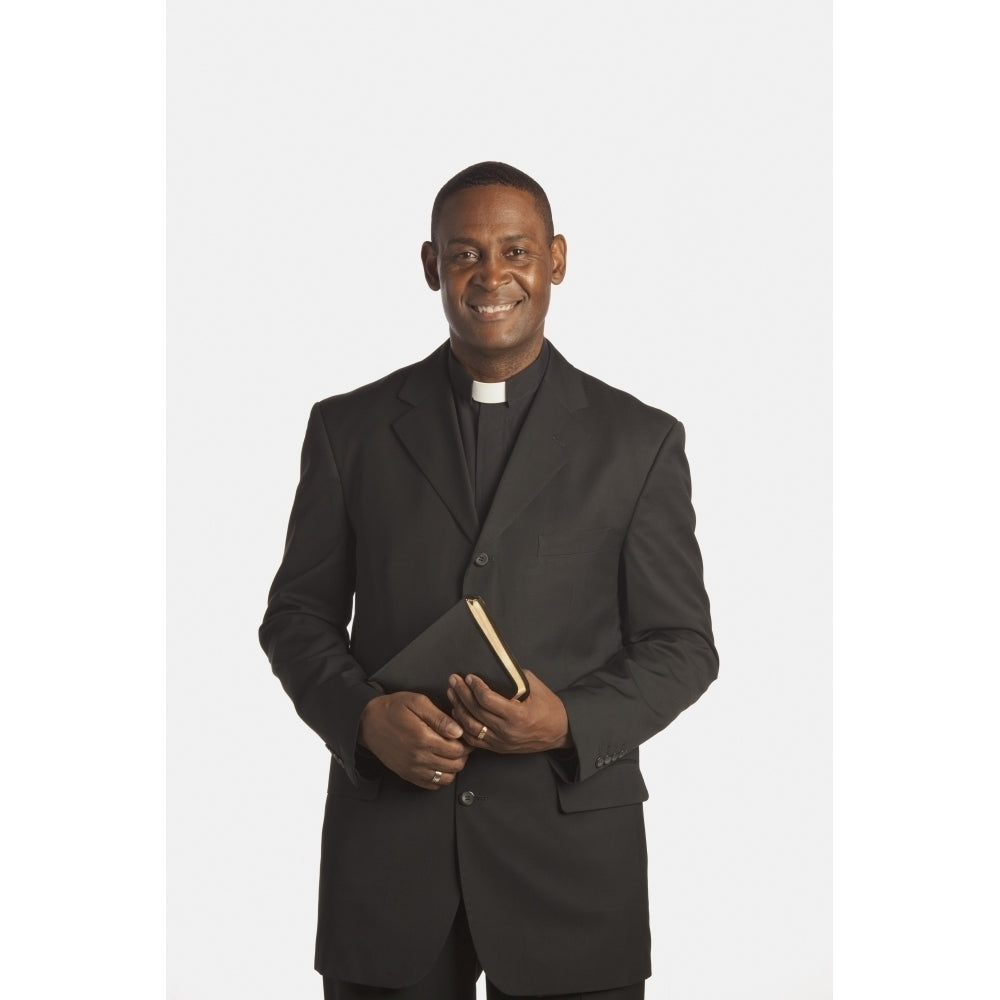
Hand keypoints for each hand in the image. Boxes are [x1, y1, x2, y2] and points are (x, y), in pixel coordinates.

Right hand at [358, 692, 472, 789]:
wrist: (367, 722)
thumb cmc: (392, 709)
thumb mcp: (417, 702)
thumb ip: (439, 717)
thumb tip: (458, 731)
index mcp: (423, 738)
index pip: (458, 750)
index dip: (466, 743)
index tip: (465, 736)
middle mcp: (418, 757)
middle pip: (455, 765)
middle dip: (463, 755)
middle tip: (460, 744)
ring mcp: (412, 769)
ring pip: (446, 778)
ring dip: (453, 767)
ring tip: (450, 753)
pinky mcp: (407, 774)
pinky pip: (431, 785)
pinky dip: (440, 777)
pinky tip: (438, 763)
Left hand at [447, 670, 572, 753]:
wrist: (560, 731)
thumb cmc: (549, 707)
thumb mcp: (536, 687)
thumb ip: (516, 677)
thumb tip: (498, 666)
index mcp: (517, 715)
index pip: (487, 700)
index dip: (475, 687)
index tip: (469, 676)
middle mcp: (506, 730)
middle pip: (475, 711)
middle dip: (461, 693)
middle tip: (453, 680)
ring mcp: (501, 742)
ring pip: (471, 727)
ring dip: (458, 709)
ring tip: (452, 694)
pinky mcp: (498, 748)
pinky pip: (474, 740)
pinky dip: (463, 727)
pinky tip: (458, 714)